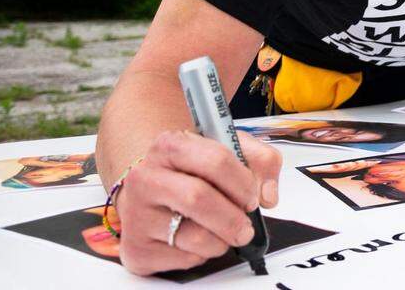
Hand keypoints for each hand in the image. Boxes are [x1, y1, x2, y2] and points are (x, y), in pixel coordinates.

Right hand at [116, 130, 280, 275]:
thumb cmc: (193, 171)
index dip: (242, 182)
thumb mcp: (230, 150)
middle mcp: (145, 177)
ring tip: (222, 231)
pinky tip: (198, 240)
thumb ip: (261, 161)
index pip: (215, 160)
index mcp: (169, 146)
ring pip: (195, 236)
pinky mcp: (136, 248)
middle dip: (233, 218)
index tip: (251, 197)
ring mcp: (136, 214)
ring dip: (222, 239)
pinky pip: (183, 259)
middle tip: (246, 226)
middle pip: (199, 198)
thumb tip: (268, 195)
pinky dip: (202, 254)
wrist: (151, 193)